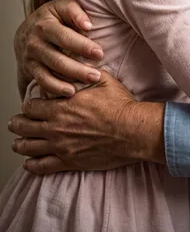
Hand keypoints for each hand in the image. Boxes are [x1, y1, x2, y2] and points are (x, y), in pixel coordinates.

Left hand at [9, 71, 165, 173]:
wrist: (133, 130)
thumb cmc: (120, 104)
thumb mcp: (102, 79)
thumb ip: (83, 73)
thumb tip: (73, 64)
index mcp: (62, 106)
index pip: (31, 106)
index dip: (27, 105)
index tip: (29, 105)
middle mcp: (56, 127)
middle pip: (25, 127)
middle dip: (17, 124)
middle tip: (14, 123)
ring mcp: (61, 147)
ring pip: (29, 148)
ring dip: (20, 144)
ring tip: (17, 143)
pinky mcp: (69, 162)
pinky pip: (42, 167)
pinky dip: (32, 165)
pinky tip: (29, 163)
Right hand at [15, 0, 103, 96]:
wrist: (27, 29)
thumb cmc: (51, 17)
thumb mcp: (62, 7)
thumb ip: (75, 11)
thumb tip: (88, 25)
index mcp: (44, 26)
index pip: (65, 37)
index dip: (82, 46)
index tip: (100, 54)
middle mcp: (34, 43)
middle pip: (57, 60)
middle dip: (77, 70)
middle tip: (96, 76)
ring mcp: (30, 59)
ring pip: (47, 74)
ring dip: (63, 85)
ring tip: (79, 91)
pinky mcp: (29, 70)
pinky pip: (40, 83)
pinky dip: (53, 90)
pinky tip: (67, 94)